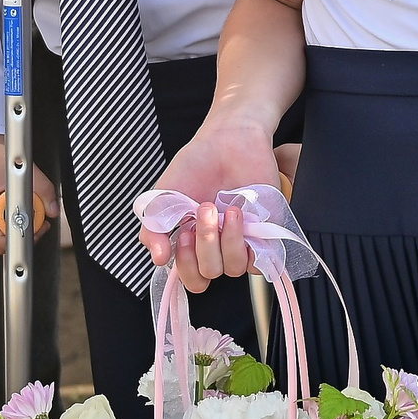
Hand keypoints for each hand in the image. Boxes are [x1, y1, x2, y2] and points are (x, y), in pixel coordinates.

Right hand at [0, 137, 56, 254]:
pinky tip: (10, 210)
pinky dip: (3, 224)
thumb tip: (53, 209)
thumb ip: (44, 190)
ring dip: (11, 229)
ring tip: (22, 211)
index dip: (19, 238)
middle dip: (18, 234)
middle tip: (36, 219)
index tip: (34, 229)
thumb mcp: (25, 170)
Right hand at [138, 120, 278, 289]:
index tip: (181, 237)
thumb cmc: (196, 165)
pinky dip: (246, 241)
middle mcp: (217, 244)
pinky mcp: (265, 230)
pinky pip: (260, 258)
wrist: (227, 139)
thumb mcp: (162, 198)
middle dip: (202, 245)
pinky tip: (238, 215)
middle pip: (209, 274)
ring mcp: (242, 238)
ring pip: (234, 268)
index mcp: (193, 242)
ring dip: (224, 240)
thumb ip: (153, 230)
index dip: (185, 268)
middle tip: (201, 212)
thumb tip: (158, 259)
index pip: (191, 279)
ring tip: (221, 210)